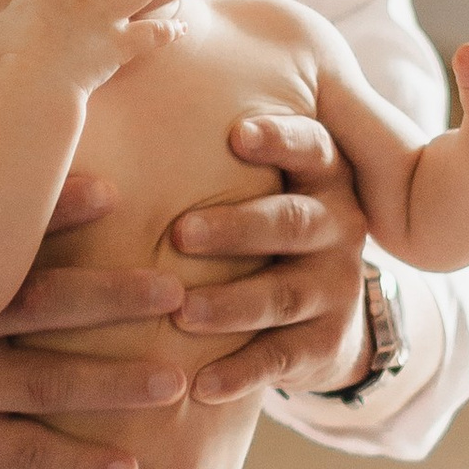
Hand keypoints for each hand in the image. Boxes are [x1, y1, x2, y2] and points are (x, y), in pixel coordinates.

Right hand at [0, 210, 188, 468]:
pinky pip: (23, 454)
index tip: (115, 191)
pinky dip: (76, 463)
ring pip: (43, 386)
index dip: (55, 209)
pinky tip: (129, 468)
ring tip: (175, 383)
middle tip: (177, 293)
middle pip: (40, 308)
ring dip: (112, 385)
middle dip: (111, 300)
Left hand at [169, 112, 373, 402]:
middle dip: (237, 227)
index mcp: (322, 176)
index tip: (235, 134)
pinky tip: (202, 386)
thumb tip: (130, 82)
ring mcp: (336, 287)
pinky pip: (282, 359)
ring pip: (284, 294)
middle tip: (180, 232)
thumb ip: (213, 145)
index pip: (311, 146)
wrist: (321, 312)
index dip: (279, 139)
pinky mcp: (324, 343)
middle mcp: (338, 226)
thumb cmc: (256, 224)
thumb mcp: (258, 181)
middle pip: (292, 222)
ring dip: (232, 305)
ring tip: (183, 313)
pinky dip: (241, 373)